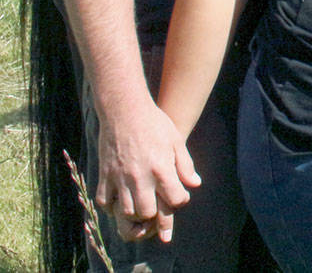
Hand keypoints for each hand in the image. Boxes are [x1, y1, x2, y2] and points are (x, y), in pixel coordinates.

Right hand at [95, 99, 200, 243]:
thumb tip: (194, 184)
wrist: (125, 110)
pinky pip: (105, 203)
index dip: (180, 201)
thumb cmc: (154, 123)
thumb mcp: (176, 140)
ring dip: (135, 214)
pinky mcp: (105, 176)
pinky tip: (121, 202)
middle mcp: (140, 177)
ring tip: (142, 209)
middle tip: (159, 209)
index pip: (174, 199)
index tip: (179, 196)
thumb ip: (185, 165)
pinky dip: (113, 207)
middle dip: (156, 215)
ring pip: (126, 212)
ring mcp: (120, 178)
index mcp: (161, 168)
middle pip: (148, 213)